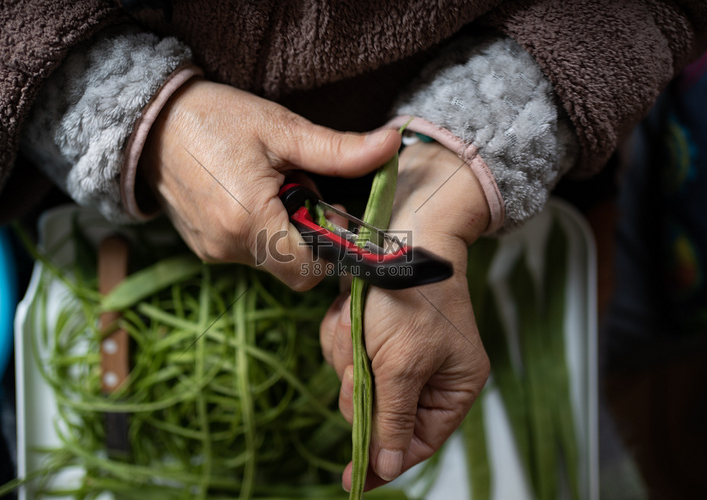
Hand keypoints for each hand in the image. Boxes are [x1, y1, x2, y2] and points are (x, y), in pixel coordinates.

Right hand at [140, 79, 401, 289]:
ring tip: (271, 186)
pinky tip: (251, 195)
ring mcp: (213, 252)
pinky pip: (249, 253)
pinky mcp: (204, 249)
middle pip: (296, 267)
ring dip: (286, 232)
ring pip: (273, 261)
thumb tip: (392, 145)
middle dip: (310, 235)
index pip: (312, 268)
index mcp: (250, 222)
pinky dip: (263, 232)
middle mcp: (229, 248)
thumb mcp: (282, 129)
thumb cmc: (215, 119)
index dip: (333, 245)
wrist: (149, 122)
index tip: (333, 210)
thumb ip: (339, 150)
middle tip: (301, 188)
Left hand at [320, 141, 491, 489]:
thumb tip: (387, 468)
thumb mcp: (402, 365)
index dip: (385, 460)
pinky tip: (350, 311)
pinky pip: (344, 349)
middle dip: (361, 382)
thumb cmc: (410, 298)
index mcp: (453, 387)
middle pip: (378, 411)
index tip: (351, 481)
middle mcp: (429, 373)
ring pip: (355, 378)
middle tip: (364, 358)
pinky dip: (341, 331)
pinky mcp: (372, 330)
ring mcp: (398, 350)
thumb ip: (392, 419)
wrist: (398, 232)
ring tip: (359, 322)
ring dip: (348, 351)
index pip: (418, 442)